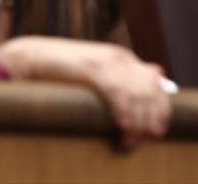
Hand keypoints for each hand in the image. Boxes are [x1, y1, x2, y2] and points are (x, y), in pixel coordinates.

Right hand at [0, 36, 171, 149]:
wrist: (35, 56)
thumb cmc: (63, 71)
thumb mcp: (96, 74)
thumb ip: (118, 82)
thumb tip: (144, 100)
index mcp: (124, 58)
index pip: (157, 85)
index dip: (162, 110)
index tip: (156, 132)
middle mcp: (120, 58)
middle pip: (151, 92)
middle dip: (150, 121)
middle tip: (140, 140)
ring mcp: (107, 61)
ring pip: (137, 95)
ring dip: (137, 123)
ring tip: (128, 140)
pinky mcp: (93, 67)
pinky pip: (118, 92)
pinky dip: (124, 111)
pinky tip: (121, 125)